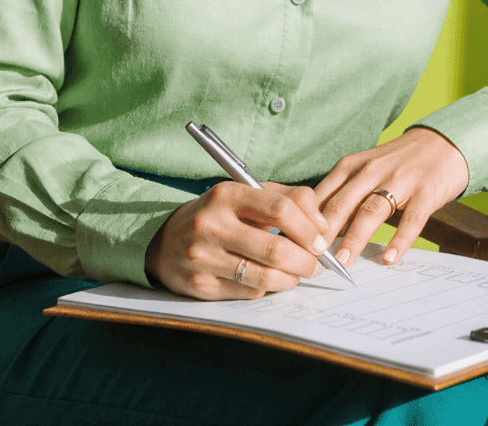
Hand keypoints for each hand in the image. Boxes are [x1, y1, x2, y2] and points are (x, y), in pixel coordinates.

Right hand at [145, 180, 330, 299]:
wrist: (165, 241)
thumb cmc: (218, 216)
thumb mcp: (245, 195)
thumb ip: (287, 199)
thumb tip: (322, 224)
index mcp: (227, 195)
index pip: (281, 209)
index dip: (309, 228)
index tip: (320, 240)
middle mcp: (212, 225)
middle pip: (277, 249)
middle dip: (306, 261)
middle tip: (315, 264)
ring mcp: (203, 258)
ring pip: (266, 278)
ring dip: (291, 279)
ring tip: (296, 274)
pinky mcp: (200, 286)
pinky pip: (249, 293)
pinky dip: (267, 289)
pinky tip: (268, 280)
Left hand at [313, 126, 469, 267]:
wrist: (442, 144)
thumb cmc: (397, 162)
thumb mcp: (364, 170)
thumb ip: (341, 194)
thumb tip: (312, 229)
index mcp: (351, 166)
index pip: (322, 196)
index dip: (306, 221)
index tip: (296, 245)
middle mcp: (372, 171)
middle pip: (342, 204)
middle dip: (324, 233)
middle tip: (312, 258)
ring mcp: (400, 180)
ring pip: (371, 211)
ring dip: (355, 238)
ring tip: (343, 261)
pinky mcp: (425, 192)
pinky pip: (411, 219)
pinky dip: (399, 240)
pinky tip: (389, 258)